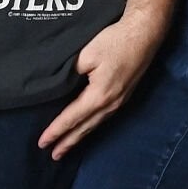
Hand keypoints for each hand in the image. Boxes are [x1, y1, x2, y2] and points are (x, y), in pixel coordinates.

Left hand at [39, 14, 163, 158]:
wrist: (145, 33)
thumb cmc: (116, 41)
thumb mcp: (86, 54)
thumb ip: (70, 73)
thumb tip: (60, 85)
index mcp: (99, 96)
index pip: (71, 118)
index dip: (56, 131)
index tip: (42, 143)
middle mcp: (111, 104)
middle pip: (85, 127)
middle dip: (68, 142)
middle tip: (54, 156)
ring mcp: (120, 101)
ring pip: (95, 124)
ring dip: (80, 136)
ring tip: (67, 146)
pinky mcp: (125, 95)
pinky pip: (104, 117)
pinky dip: (91, 126)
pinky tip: (88, 127)